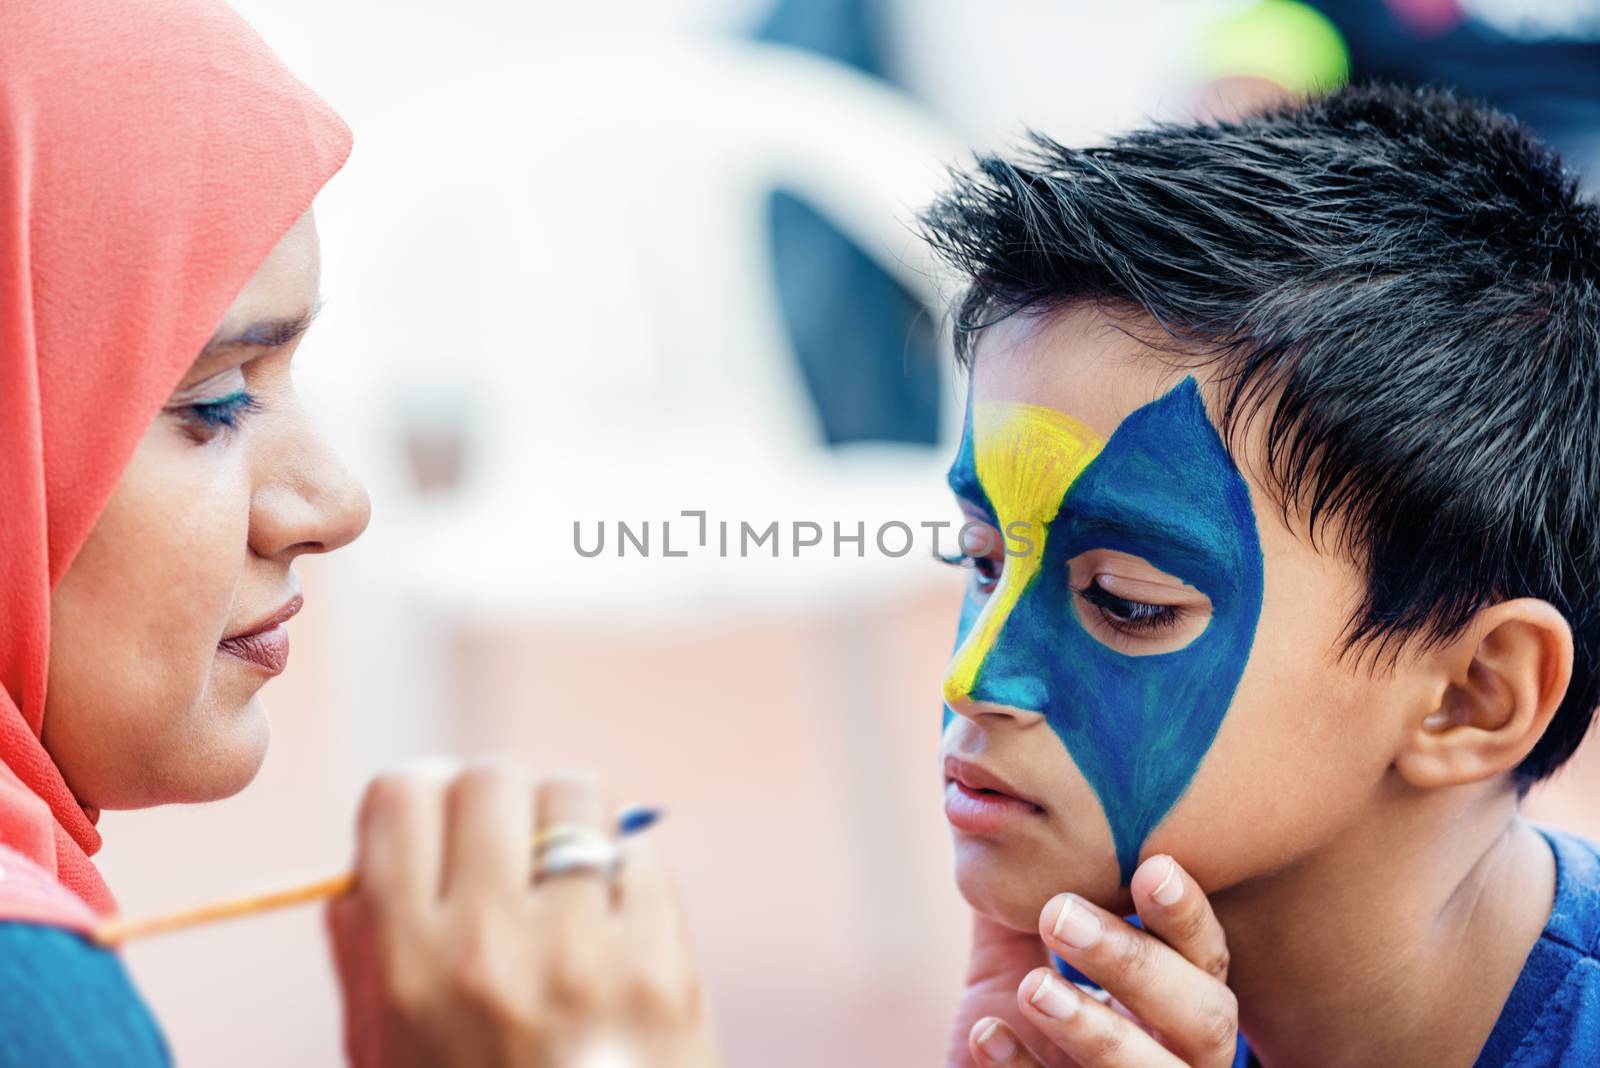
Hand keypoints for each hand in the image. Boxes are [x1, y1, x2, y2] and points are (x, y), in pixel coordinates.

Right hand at [326, 761, 718, 1067]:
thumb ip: (364, 956)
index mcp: (410, 968)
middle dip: (494, 805)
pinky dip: (626, 878)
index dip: (415, 800)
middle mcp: (495, 947)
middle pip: (493, 779)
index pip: (401, 795)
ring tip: (563, 879)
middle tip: (503, 851)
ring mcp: (589, 955)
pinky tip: (613, 929)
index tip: (432, 828)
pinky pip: (644, 858)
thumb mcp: (382, 1059)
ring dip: (567, 824)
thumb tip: (364, 862)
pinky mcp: (667, 968)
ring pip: (577, 797)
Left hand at [964, 856, 1238, 1066]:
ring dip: (1096, 1028)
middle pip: (1202, 1017)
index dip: (1187, 915)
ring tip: (1034, 988)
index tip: (1150, 865)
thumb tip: (999, 818)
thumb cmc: (1018, 1042)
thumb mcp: (1014, 970)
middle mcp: (1181, 1062)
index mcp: (1176, 1009)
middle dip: (1137, 963)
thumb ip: (1019, 909)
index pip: (1205, 960)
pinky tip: (988, 1033)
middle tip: (1060, 914)